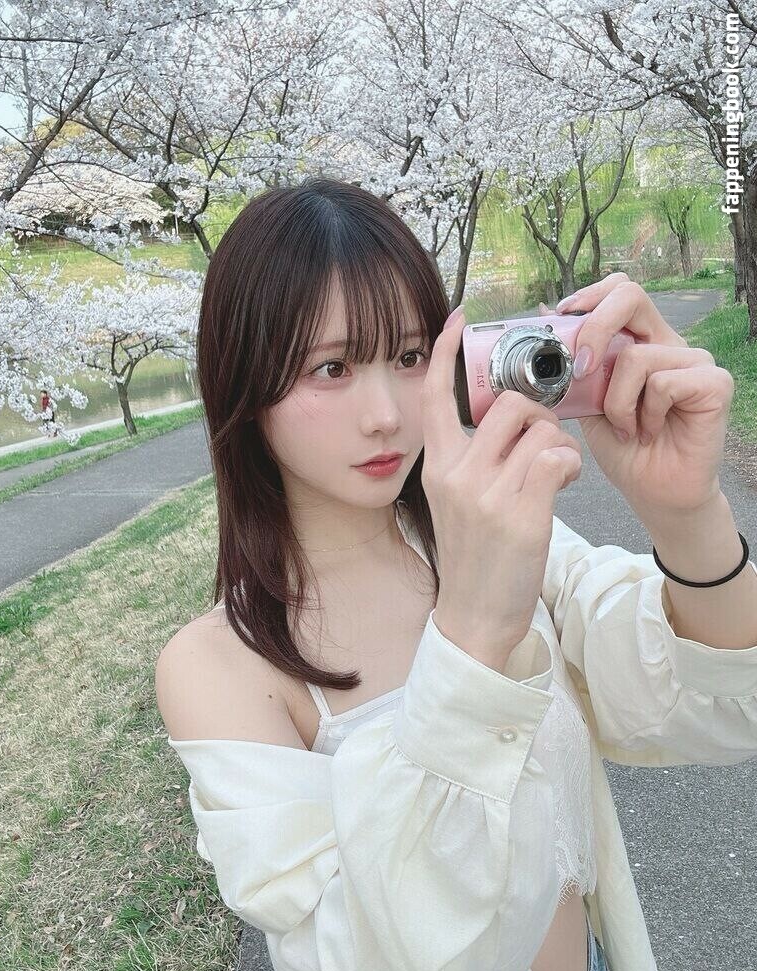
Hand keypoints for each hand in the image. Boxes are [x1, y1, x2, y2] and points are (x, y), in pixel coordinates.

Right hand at [423, 306, 582, 666]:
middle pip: (510, 404)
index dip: (445, 353)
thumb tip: (517, 422)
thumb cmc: (474, 558)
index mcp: (436, 467)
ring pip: (541, 429)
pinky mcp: (520, 514)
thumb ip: (474, 461)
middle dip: (540, 417)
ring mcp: (486, 493)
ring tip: (556, 474)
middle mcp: (456, 473)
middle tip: (547, 445)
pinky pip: (558, 458)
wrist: (475, 616)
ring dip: (559, 445)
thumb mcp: (456, 503)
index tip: (459, 319)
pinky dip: (570, 467)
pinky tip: (563, 486)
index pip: (434, 397)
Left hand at [540, 275, 734, 516]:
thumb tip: (544, 317)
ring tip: (626, 428)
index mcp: (639, 340)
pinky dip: (645, 414)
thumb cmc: (623, 449)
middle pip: (630, 294)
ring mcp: (694, 360)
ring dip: (618, 402)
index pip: (618, 290)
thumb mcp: (586, 404)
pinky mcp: (715, 383)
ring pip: (637, 356)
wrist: (652, 492)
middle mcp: (667, 342)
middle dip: (595, 328)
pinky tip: (650, 432)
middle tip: (583, 370)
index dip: (588, 295)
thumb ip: (573, 367)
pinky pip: (664, 382)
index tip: (562, 319)